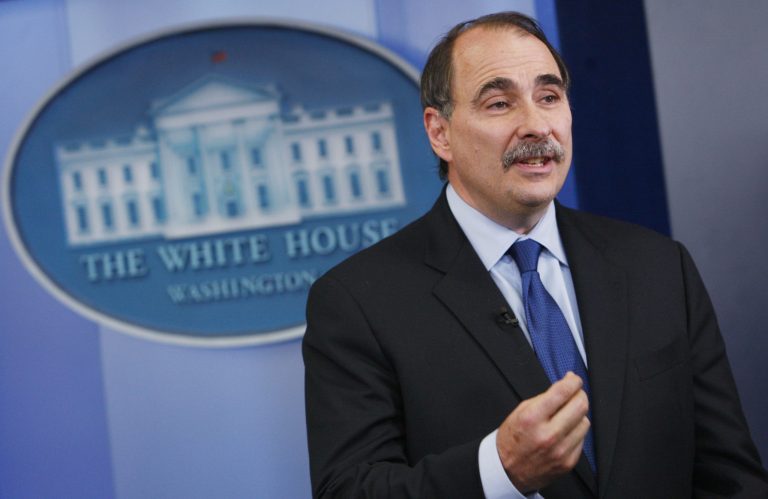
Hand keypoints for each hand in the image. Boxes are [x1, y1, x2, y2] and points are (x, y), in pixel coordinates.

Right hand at [496, 372, 590, 492]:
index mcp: (532, 418)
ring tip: (566, 415)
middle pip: (580, 405)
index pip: (562, 392)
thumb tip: (565, 387)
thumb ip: (544, 398)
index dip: (573, 381)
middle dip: (579, 394)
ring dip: (578, 414)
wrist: (507, 471)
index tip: (574, 379)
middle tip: (574, 393)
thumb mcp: (520, 412)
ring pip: (585, 422)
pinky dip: (576, 431)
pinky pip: (582, 439)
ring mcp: (560, 450)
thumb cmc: (512, 439)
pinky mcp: (568, 462)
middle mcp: (548, 435)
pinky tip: (565, 431)